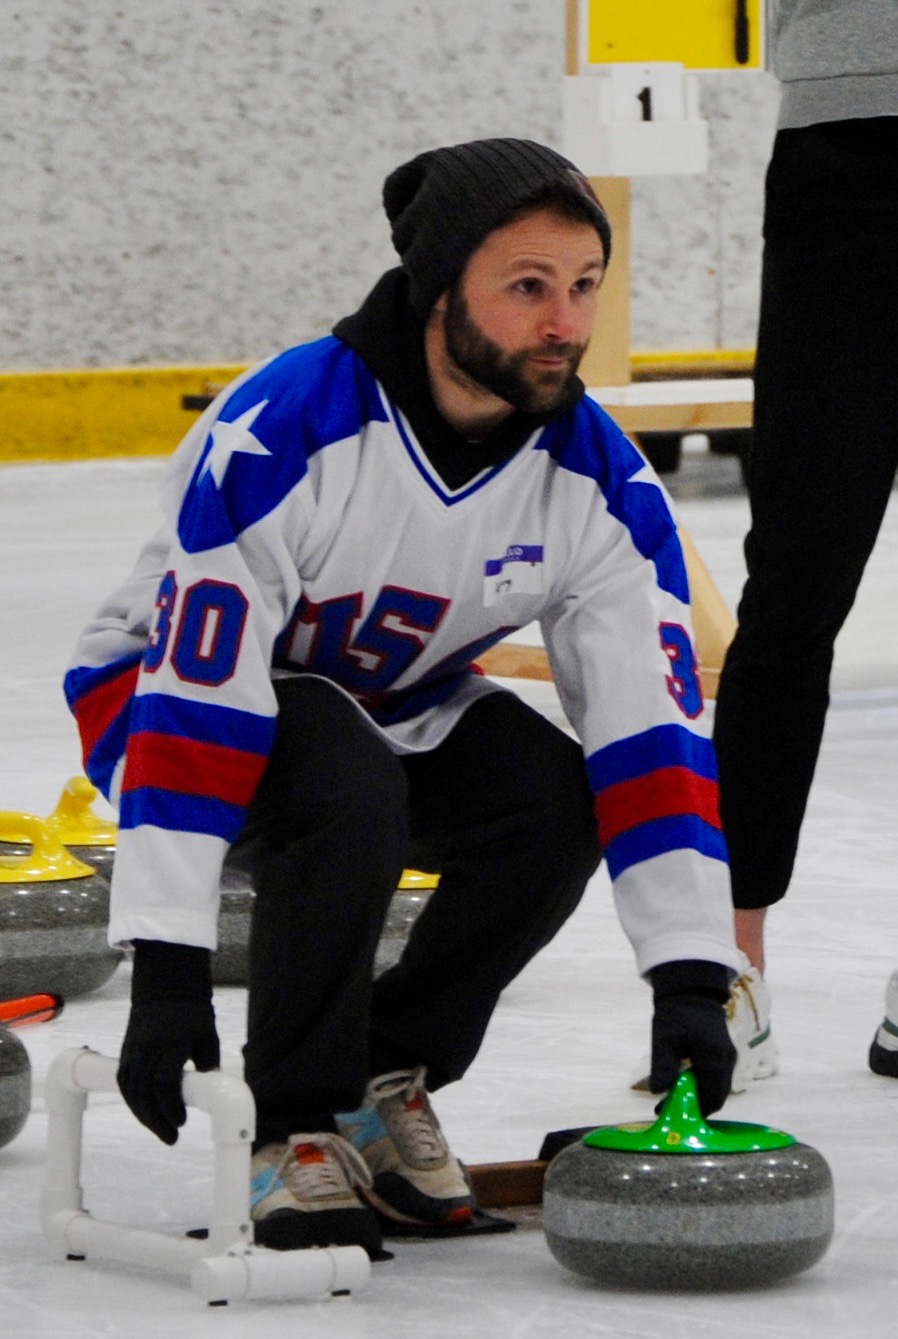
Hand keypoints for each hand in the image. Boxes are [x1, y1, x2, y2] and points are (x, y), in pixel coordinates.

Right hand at [117, 940, 219, 1144]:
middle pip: (144, 1093)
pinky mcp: (125, 1051)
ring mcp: (133, 1050)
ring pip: (131, 1091)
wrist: (166, 986)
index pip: (164, 1083)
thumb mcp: (208, 1035)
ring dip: (144, 1115)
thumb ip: (207, 1064)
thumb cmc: (193, 1011)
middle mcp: (148, 1048)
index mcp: (171, 1044)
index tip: (183, 1122)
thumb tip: (207, 1093)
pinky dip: (133, 1101)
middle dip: (157, 1120)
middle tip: (172, 1138)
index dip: (171, 1107)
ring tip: (161, 1130)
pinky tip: (144, 1113)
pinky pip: (124, 1082)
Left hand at [649, 992, 734, 1115]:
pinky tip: (684, 1082)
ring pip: (717, 1088)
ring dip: (699, 1096)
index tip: (671, 1114)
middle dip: (696, 1106)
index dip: (695, 1112)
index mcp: (715, 1060)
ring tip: (673, 1095)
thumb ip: (663, 1067)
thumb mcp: (664, 1039)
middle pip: (717, 1097)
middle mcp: (727, 1061)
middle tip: (670, 1107)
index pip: (712, 1099)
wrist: (692, 989)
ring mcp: (728, 1057)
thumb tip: (658, 1093)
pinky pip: (717, 1077)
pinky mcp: (725, 1052)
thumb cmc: (677, 1013)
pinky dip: (704, 1085)